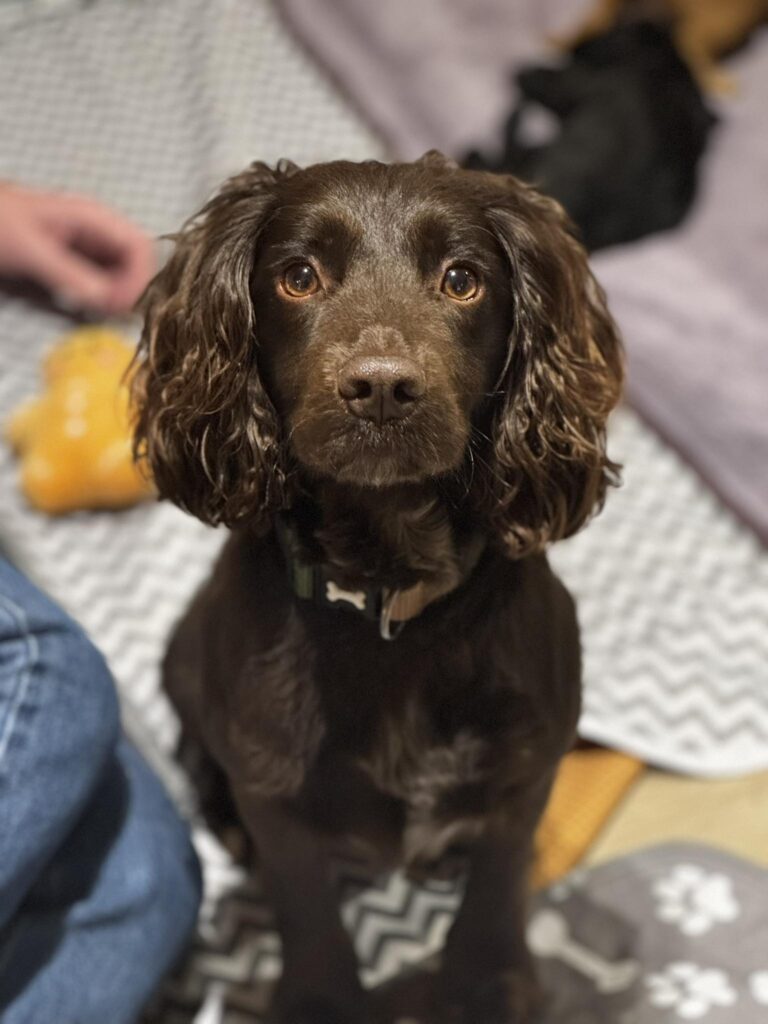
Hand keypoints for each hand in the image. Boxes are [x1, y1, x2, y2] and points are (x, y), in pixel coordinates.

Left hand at [0, 184, 154, 313]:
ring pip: (122, 274)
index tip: (122, 305)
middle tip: (111, 314)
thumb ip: (69, 274)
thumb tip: (106, 300)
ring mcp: (86, 246)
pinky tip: (89, 307)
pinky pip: (103, 281)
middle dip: (130, 290)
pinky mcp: (75, 262)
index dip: (139, 277)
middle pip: (135, 263)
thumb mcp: (31, 250)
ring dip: (119, 296)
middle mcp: (96, 231)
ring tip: (101, 312)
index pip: (139, 246)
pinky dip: (103, 297)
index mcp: (92, 217)